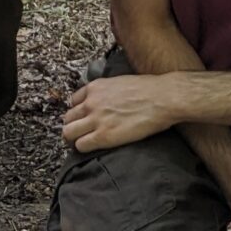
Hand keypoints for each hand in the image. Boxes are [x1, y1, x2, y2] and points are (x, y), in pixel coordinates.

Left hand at [61, 73, 180, 151]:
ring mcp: (95, 119)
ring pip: (68, 133)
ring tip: (84, 143)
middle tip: (82, 134)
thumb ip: (107, 92)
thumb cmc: (148, 90)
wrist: (162, 98)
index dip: (78, 112)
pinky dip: (83, 148)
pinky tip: (93, 148)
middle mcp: (91, 102)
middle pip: (67, 118)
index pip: (73, 101)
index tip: (84, 119)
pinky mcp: (103, 136)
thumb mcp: (120, 83)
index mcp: (95, 87)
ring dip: (74, 139)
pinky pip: (81, 145)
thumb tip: (107, 101)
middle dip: (73, 126)